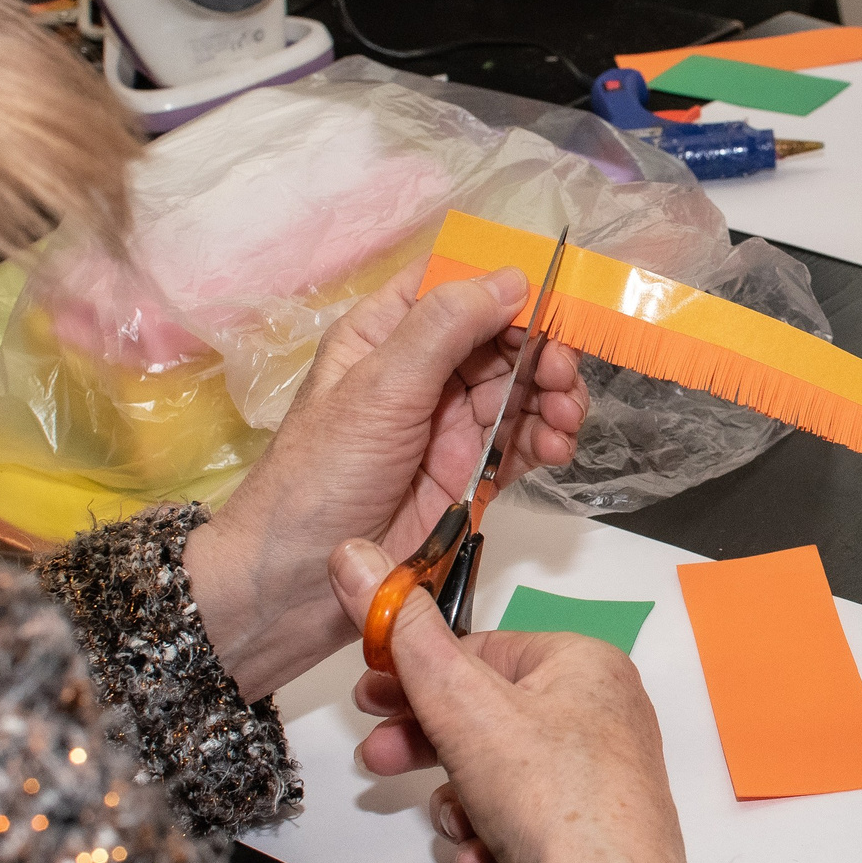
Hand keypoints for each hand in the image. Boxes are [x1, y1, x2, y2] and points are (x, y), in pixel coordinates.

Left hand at [182, 262, 586, 697]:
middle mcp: (420, 372)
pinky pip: (522, 443)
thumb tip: (511, 278)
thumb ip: (444, 328)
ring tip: (564, 419)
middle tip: (562, 374)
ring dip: (553, 397)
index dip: (504, 286)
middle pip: (502, 338)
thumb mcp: (379, 388)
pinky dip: (547, 440)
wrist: (298, 584)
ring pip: (521, 390)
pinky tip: (555, 448)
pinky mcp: (468, 472)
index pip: (455, 285)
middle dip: (542, 350)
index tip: (549, 300)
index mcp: (385, 334)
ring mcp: (447, 424)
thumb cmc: (320, 478)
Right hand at [330, 537, 688, 862]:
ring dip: (459, 808)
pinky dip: (491, 844)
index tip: (369, 696)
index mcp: (583, 665)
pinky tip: (487, 862)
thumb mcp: (462, 702)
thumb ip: (404, 636)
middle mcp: (600, 715)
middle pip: (483, 718)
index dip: (415, 674)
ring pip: (493, 779)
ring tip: (461, 828)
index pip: (481, 651)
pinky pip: (518, 825)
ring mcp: (599, 780)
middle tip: (379, 761)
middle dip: (425, 748)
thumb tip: (360, 560)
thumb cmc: (555, 796)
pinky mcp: (590, 835)